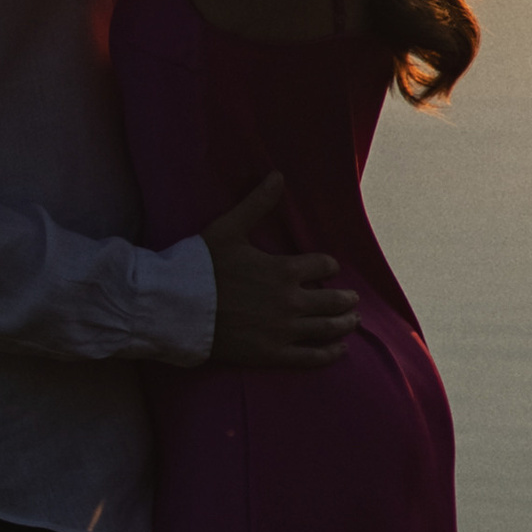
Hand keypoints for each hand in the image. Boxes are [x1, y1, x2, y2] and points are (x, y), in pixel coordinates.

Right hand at [203, 171, 357, 369]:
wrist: (178, 308)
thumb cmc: (202, 266)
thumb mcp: (229, 228)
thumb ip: (257, 203)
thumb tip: (278, 174)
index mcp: (284, 270)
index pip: (322, 266)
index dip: (329, 266)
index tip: (330, 268)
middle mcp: (291, 301)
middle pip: (332, 301)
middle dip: (346, 299)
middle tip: (353, 299)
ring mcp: (283, 331)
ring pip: (326, 328)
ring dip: (345, 323)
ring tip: (352, 320)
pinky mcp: (272, 354)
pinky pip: (310, 357)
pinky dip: (329, 353)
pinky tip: (339, 350)